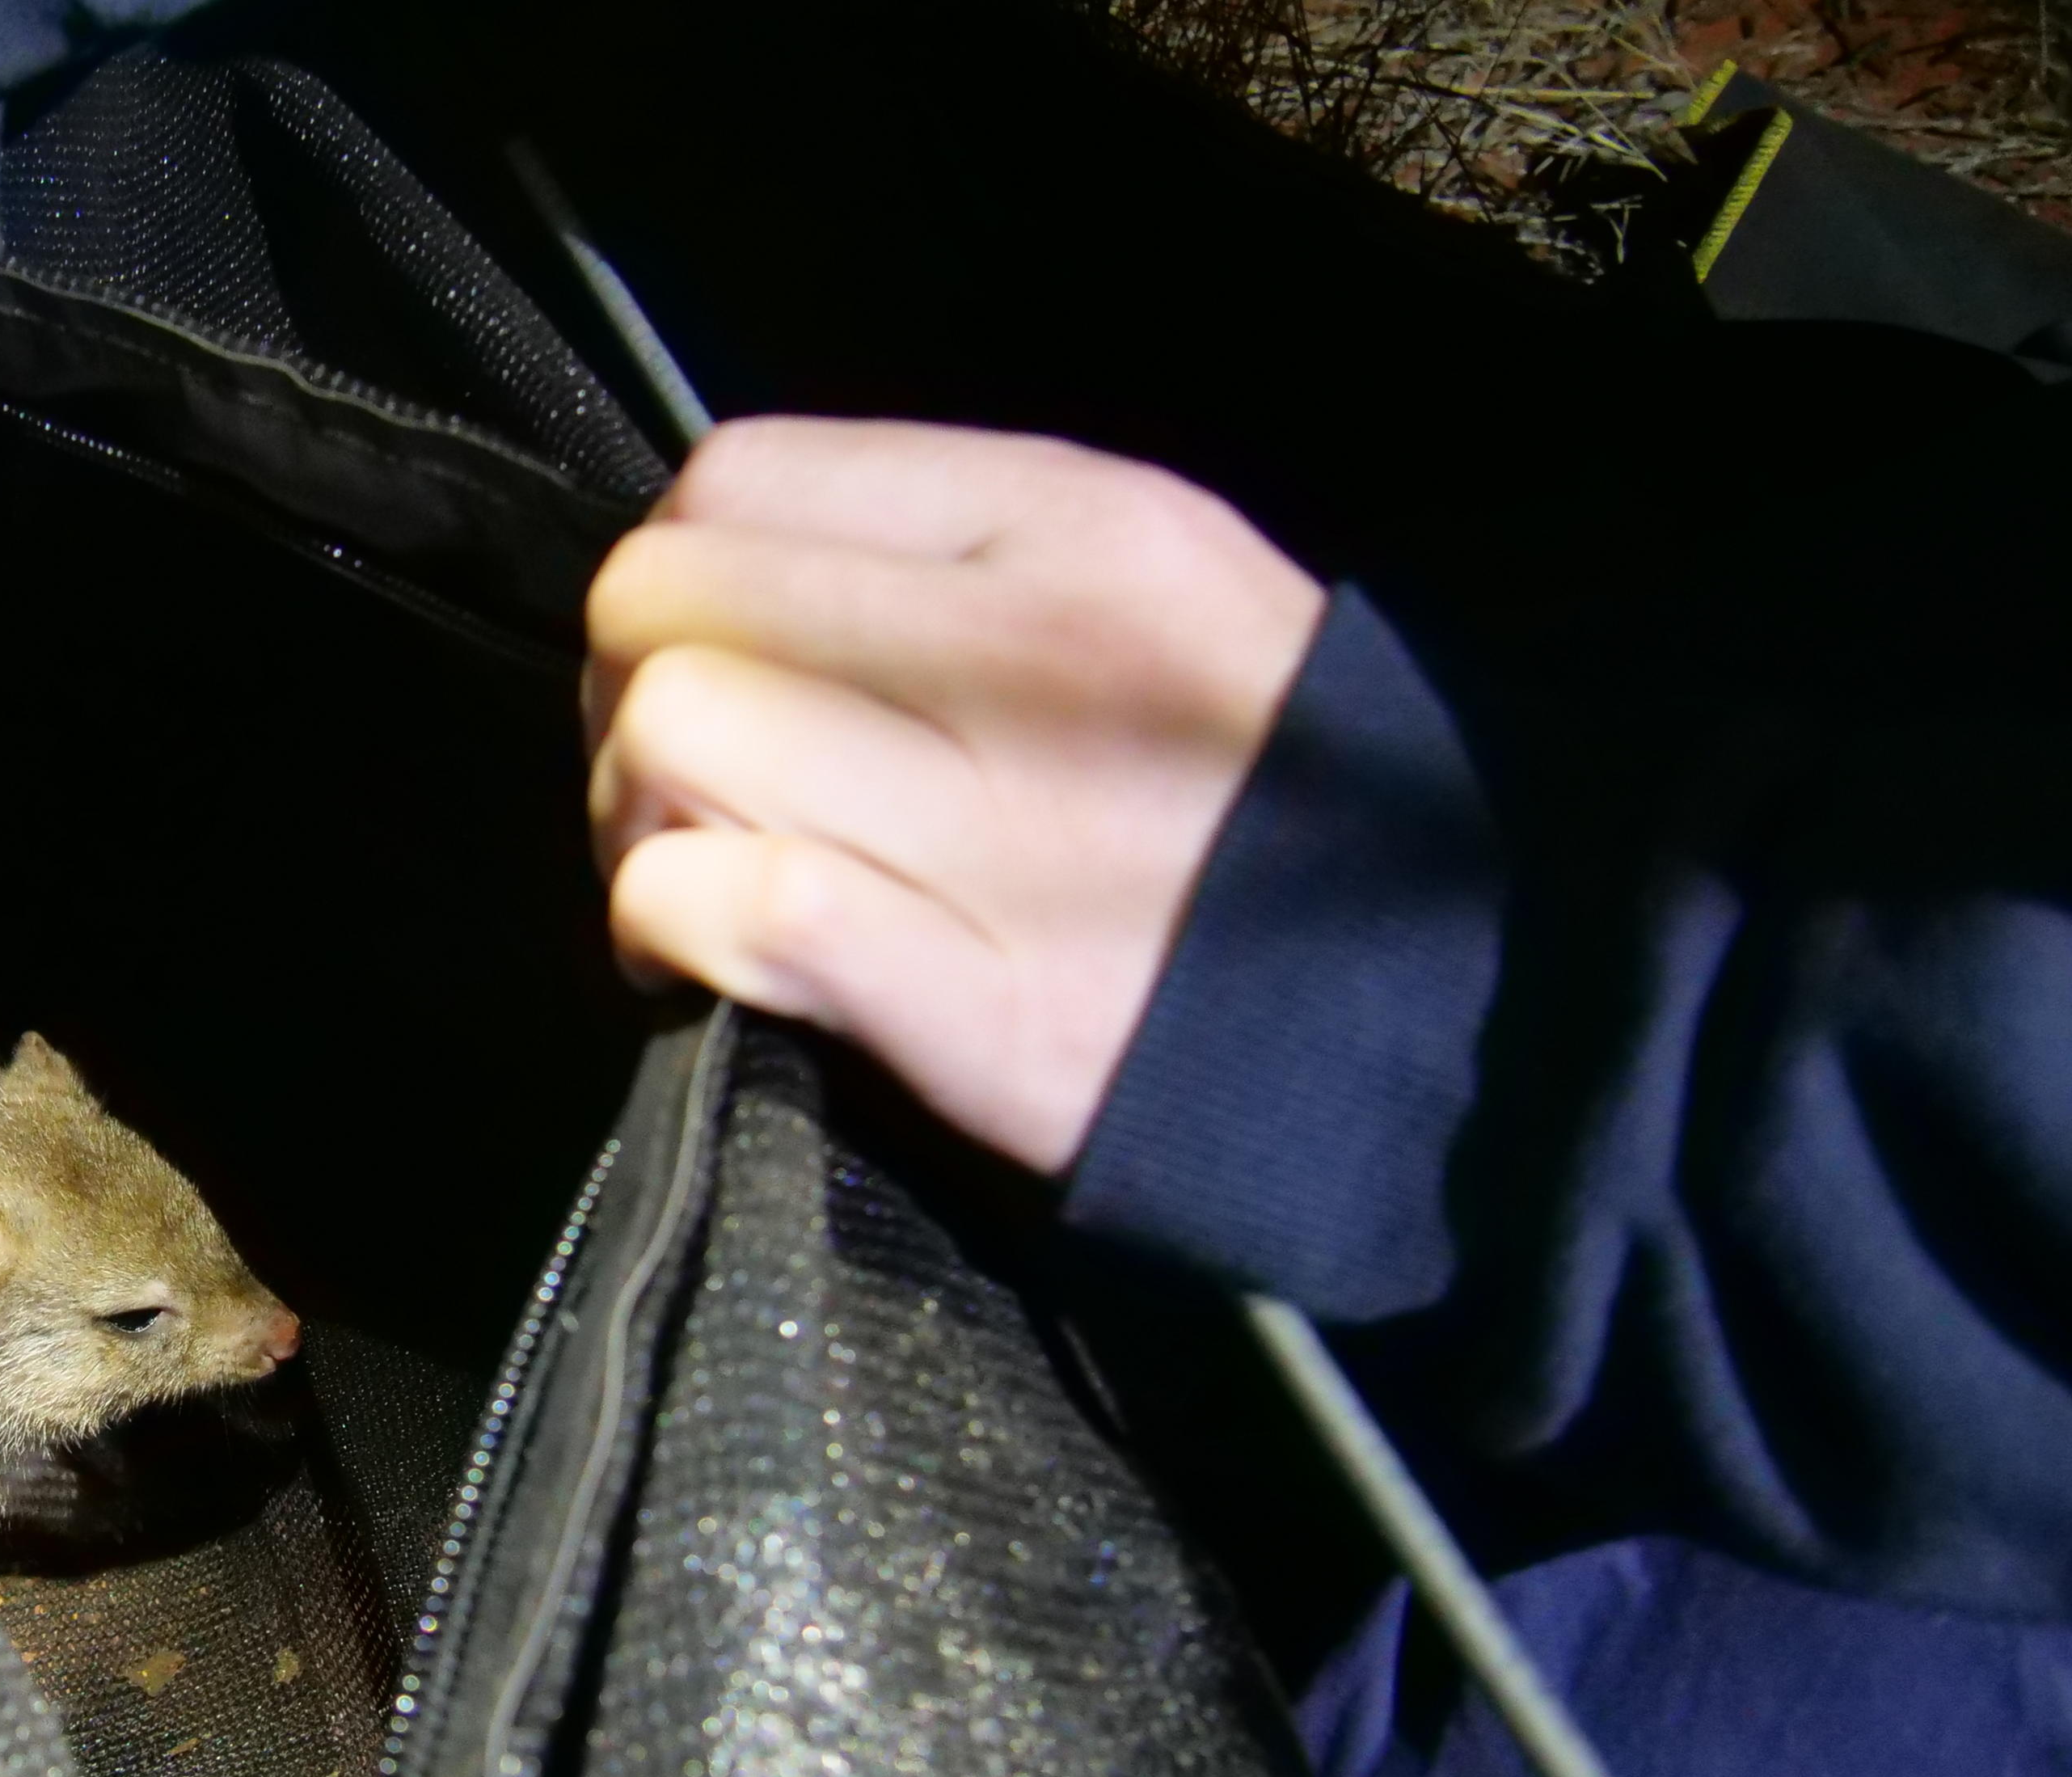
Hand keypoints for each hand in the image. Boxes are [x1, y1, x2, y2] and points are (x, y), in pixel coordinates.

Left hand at [586, 416, 1325, 1173]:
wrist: (1446, 1003)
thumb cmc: (1262, 794)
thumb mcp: (1150, 589)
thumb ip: (947, 559)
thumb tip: (731, 582)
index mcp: (1070, 524)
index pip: (738, 478)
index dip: (677, 573)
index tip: (712, 656)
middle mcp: (1028, 652)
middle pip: (665, 604)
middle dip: (626, 696)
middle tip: (683, 784)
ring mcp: (999, 830)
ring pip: (670, 741)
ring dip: (634, 819)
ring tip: (700, 873)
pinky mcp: (974, 1001)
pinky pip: (720, 901)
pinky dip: (672, 926)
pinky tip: (705, 960)